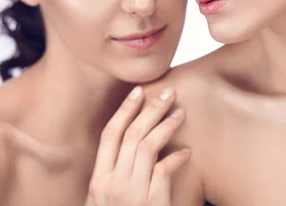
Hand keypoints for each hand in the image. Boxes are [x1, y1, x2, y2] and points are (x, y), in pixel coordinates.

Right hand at [86, 86, 190, 205]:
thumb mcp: (105, 201)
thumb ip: (113, 177)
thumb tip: (128, 147)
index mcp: (98, 181)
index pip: (109, 135)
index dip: (124, 110)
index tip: (139, 90)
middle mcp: (111, 185)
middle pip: (131, 135)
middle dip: (152, 109)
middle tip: (169, 92)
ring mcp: (131, 195)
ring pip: (147, 146)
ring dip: (166, 126)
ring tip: (181, 113)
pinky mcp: (152, 204)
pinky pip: (164, 169)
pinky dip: (177, 157)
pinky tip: (187, 152)